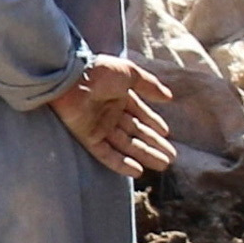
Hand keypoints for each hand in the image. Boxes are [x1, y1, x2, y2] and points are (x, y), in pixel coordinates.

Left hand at [48, 56, 178, 180]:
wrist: (72, 77)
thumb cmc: (100, 72)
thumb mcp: (130, 73)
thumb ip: (149, 85)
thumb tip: (169, 96)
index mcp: (119, 96)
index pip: (139, 113)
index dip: (152, 123)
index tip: (166, 134)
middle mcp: (109, 113)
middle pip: (135, 133)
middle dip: (154, 145)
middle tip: (172, 158)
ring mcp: (98, 126)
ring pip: (126, 145)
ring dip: (145, 155)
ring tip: (164, 165)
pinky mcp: (87, 137)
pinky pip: (106, 154)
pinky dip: (121, 163)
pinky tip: (138, 171)